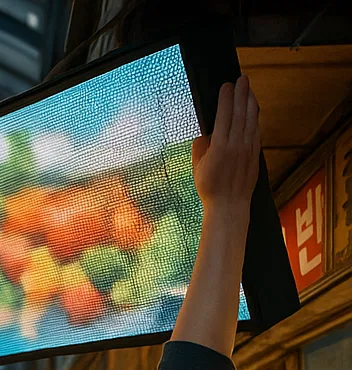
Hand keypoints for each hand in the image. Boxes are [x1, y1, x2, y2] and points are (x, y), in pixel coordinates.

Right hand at [191, 76, 259, 217]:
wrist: (229, 206)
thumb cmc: (210, 188)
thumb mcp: (198, 167)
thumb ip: (201, 147)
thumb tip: (205, 134)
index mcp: (220, 147)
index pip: (224, 116)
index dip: (226, 98)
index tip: (226, 85)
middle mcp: (237, 145)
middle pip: (241, 113)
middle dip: (242, 94)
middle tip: (242, 79)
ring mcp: (249, 149)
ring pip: (252, 120)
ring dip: (251, 102)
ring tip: (249, 90)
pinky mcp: (255, 154)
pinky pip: (256, 130)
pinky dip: (254, 118)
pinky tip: (253, 111)